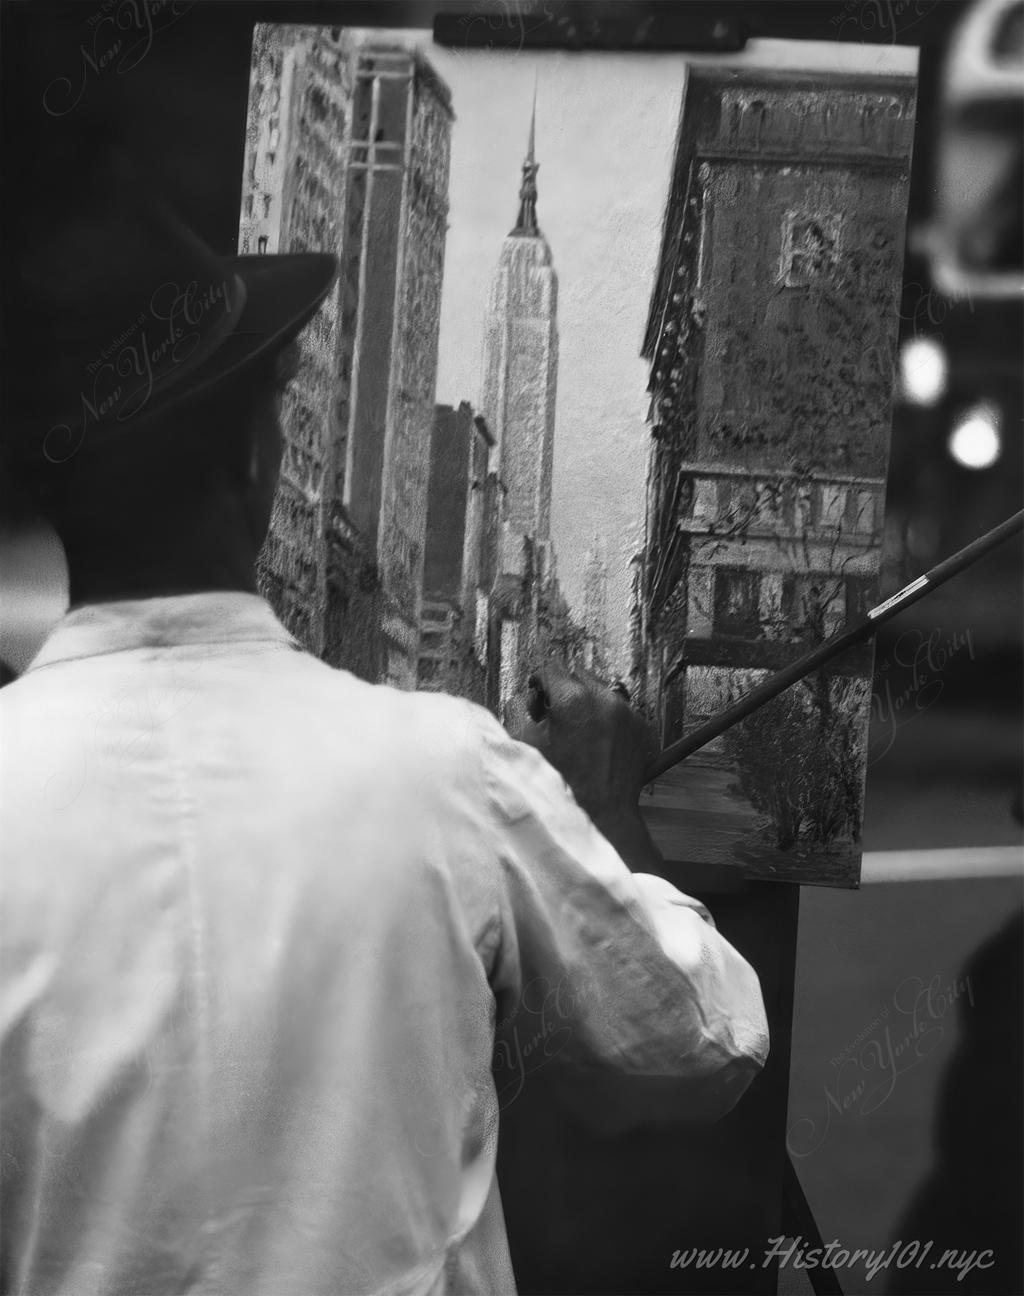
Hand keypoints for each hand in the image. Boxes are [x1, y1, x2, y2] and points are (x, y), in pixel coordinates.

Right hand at [507, 662, 663, 872]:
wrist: (602, 816)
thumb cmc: (562, 785)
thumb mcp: (527, 745)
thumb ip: (523, 714)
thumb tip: (531, 702)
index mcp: (573, 699)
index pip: (551, 670)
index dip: (538, 683)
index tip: (536, 697)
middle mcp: (604, 699)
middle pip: (578, 675)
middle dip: (564, 690)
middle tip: (554, 716)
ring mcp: (627, 712)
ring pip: (602, 691)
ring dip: (587, 703)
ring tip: (577, 730)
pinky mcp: (641, 728)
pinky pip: (620, 710)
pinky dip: (607, 718)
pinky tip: (596, 741)